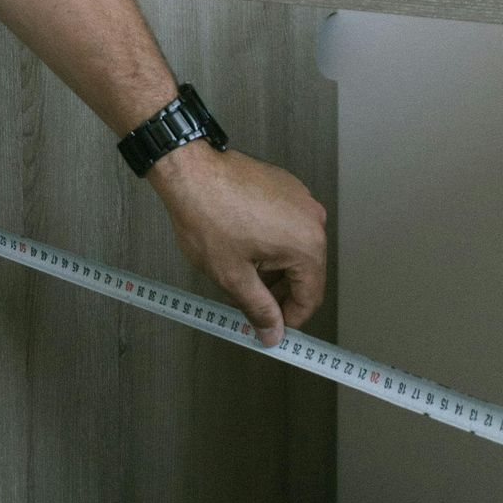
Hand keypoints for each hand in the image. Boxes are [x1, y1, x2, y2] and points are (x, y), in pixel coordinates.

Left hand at [149, 140, 327, 347]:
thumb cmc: (208, 214)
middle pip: (304, 273)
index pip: (310, 297)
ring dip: (271, 268)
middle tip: (247, 302)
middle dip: (276, 292)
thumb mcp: (233, 276)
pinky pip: (286, 226)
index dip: (288, 319)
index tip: (270, 328)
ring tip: (238, 271)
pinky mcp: (285, 188)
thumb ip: (258, 309)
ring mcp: (300, 199)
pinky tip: (241, 246)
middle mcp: (312, 219)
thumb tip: (272, 332)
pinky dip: (269, 242)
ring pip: (293, 250)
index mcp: (307, 244)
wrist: (190, 171)